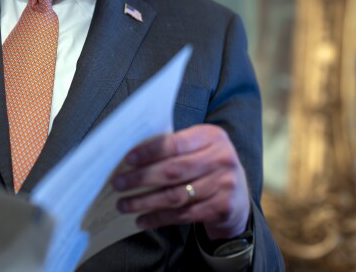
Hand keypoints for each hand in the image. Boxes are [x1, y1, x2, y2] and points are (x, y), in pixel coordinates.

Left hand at [111, 124, 249, 240]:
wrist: (237, 193)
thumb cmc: (207, 164)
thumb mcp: (199, 146)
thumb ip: (173, 146)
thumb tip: (131, 156)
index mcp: (212, 136)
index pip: (175, 143)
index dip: (149, 152)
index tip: (127, 160)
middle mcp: (222, 159)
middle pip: (173, 171)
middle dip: (141, 178)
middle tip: (118, 184)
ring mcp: (224, 185)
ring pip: (176, 196)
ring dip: (145, 202)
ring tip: (124, 204)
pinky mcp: (221, 208)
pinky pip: (183, 215)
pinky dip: (158, 218)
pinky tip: (141, 220)